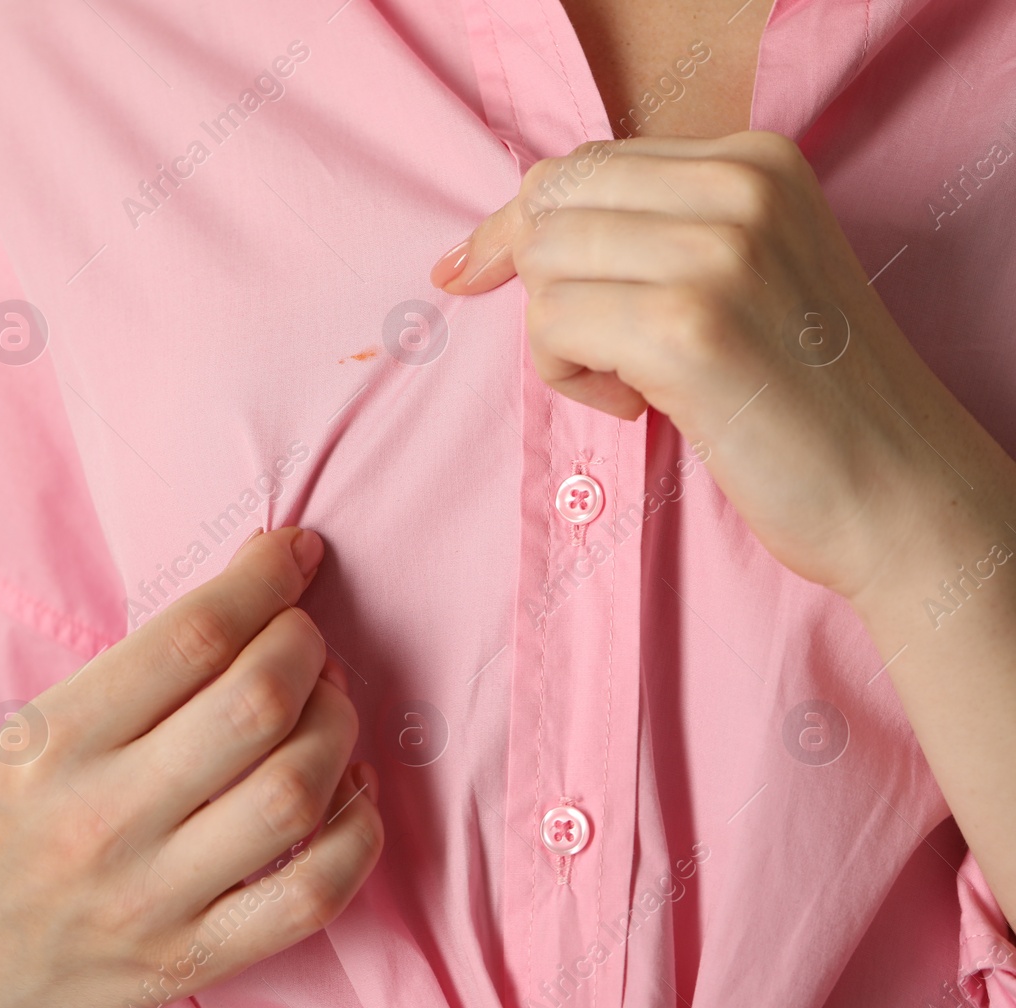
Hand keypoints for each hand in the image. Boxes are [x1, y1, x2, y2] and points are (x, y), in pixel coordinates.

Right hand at [0, 527, 383, 1007]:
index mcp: (52, 742)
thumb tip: (251, 608)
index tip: (291, 555)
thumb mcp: (23, 736)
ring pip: (293, 793)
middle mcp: (100, 818)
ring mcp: (148, 898)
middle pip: (257, 703)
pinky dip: (355, 836)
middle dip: (306, 646)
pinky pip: (310, 897)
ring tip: (326, 709)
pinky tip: (348, 796)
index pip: (192, 636)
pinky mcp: (187, 960)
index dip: (263, 579)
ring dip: (335, 729)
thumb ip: (127, 682)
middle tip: (303, 638)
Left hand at [429, 131, 984, 602]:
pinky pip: (552, 326)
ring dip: (561, 340)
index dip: (517, 223)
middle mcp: (740, 187)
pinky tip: (640, 407)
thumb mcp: (745, 274)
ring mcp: (717, 252)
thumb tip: (511, 232)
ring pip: (543, 266)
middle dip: (536, 284)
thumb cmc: (803, 396)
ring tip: (632, 381)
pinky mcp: (688, 327)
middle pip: (551, 205)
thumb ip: (654, 232)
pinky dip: (569, 379)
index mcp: (756, 160)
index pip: (584, 166)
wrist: (897, 489)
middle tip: (586, 351)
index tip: (469, 269)